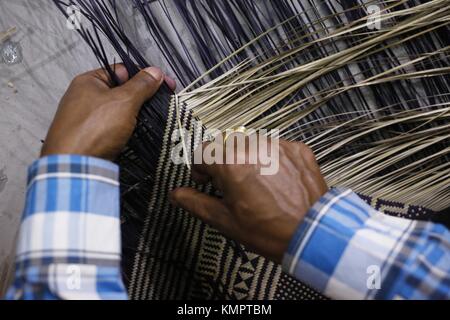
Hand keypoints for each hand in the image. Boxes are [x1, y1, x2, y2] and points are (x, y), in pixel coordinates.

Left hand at [41, 64, 175, 160]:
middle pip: (122, 91)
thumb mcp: (124, 101)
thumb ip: (141, 85)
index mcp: (89, 81)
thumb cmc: (94, 128)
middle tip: (163, 103)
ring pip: (120, 111)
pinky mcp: (91, 137)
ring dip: (136, 115)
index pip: (122, 70)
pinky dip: (127, 129)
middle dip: (142, 97)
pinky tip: (137, 133)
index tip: (166, 84)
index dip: (145, 76)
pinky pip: (114, 127)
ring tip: (152, 120)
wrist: (75, 166)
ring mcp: (87, 119)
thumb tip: (155, 71)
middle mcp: (85, 98)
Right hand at [170, 137, 328, 263]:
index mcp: (231, 163)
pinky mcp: (298, 149)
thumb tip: (176, 195)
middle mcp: (254, 147)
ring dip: (247, 159)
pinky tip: (277, 181)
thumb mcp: (225, 221)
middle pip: (226, 146)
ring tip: (258, 185)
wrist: (311, 234)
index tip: (207, 181)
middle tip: (233, 187)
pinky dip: (271, 159)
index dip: (200, 169)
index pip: (202, 152)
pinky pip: (275, 147)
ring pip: (251, 144)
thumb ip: (195, 203)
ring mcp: (278, 146)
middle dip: (224, 163)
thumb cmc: (268, 231)